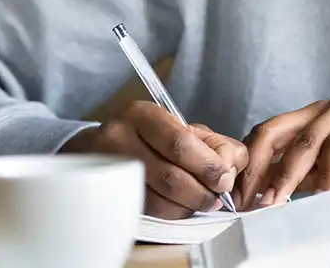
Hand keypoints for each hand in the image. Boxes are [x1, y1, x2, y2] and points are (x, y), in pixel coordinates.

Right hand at [60, 100, 246, 218]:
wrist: (98, 149)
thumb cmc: (150, 137)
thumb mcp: (182, 128)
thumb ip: (214, 143)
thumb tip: (231, 166)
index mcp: (143, 115)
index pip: (180, 143)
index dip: (208, 166)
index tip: (224, 178)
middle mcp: (120, 138)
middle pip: (170, 176)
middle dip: (201, 191)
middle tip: (216, 197)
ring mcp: (110, 169)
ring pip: (158, 200)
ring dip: (188, 206)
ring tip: (202, 202)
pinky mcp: (108, 194)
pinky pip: (147, 212)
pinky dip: (172, 214)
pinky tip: (182, 207)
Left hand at [236, 95, 329, 209]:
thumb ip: (310, 176)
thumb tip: (273, 196)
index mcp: (312, 118)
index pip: (267, 136)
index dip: (247, 164)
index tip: (237, 197)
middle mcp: (323, 109)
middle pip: (273, 131)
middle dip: (254, 167)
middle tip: (246, 200)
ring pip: (303, 142)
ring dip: (285, 175)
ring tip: (274, 203)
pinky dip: (327, 172)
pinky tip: (322, 195)